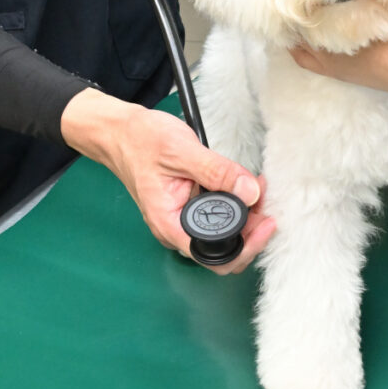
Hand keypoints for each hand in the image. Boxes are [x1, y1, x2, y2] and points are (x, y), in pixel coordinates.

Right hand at [60, 90, 275, 273]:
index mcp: (168, 224)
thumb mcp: (181, 151)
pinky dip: (236, 205)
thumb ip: (217, 172)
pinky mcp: (189, 208)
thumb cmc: (139, 141)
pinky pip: (217, 216)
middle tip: (267, 202)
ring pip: (223, 234)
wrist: (120, 132)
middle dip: (251, 230)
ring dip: (246, 216)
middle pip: (223, 250)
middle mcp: (175, 229)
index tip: (265, 223)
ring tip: (259, 188)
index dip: (245, 246)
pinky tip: (246, 186)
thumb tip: (250, 191)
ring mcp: (182, 220)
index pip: (213, 256)